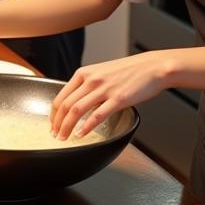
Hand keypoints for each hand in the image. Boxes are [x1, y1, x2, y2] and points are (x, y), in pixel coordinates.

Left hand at [51, 51, 176, 138]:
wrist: (152, 67)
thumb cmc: (128, 71)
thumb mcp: (101, 72)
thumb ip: (87, 84)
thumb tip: (76, 100)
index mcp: (84, 73)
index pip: (61, 96)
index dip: (54, 113)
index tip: (52, 123)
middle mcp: (91, 80)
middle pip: (66, 105)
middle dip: (57, 123)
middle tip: (55, 135)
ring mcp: (104, 89)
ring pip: (77, 110)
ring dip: (67, 126)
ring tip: (64, 137)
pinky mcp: (118, 99)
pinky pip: (97, 115)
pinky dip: (86, 126)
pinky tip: (81, 134)